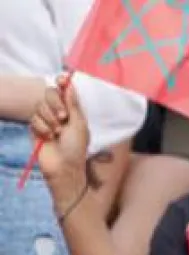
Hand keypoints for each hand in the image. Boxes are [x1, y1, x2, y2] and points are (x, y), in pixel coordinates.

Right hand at [29, 81, 90, 208]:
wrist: (63, 166)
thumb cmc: (76, 148)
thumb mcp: (79, 124)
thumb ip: (73, 104)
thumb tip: (70, 85)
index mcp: (72, 111)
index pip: (64, 91)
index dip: (62, 83)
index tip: (62, 78)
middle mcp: (59, 113)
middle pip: (50, 93)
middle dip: (56, 104)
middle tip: (63, 117)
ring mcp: (46, 120)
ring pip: (40, 106)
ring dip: (50, 119)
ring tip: (57, 133)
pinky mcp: (35, 128)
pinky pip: (34, 118)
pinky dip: (42, 127)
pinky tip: (48, 137)